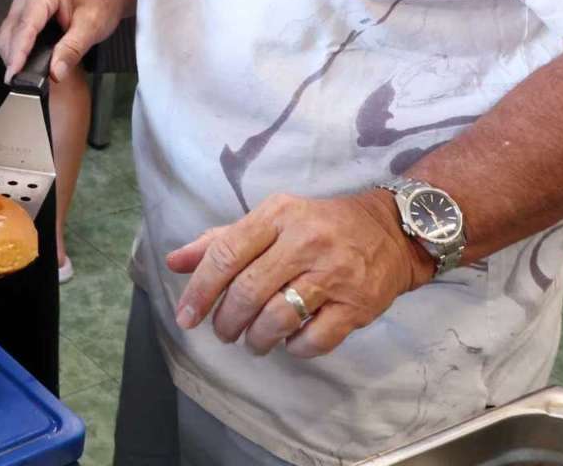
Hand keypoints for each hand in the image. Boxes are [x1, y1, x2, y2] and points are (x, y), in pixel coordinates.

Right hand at [0, 0, 126, 83]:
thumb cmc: (99, 5)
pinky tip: (22, 66)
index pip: (27, 24)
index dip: (19, 51)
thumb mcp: (91, 28)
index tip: (14, 73)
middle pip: (12, 30)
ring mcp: (22, 3)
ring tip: (20, 78)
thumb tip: (55, 73)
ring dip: (11, 56)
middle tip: (18, 82)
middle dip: (12, 56)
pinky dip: (15, 52)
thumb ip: (72, 49)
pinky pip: (12, 35)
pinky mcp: (22, 14)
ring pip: (7, 34)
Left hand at [165, 191, 434, 357]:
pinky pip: (314, 339)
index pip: (226, 253)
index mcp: (277, 215)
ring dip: (256, 339)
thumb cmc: (317, 226)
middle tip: (223, 332)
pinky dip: (294, 347)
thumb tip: (173, 261)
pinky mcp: (357, 305)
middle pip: (248, 291)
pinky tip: (290, 341)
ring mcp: (333, 274)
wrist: (389, 231)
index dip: (200, 289)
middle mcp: (304, 241)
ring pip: (277, 318)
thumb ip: (221, 240)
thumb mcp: (270, 220)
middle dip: (226, 321)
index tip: (185, 316)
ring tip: (253, 340)